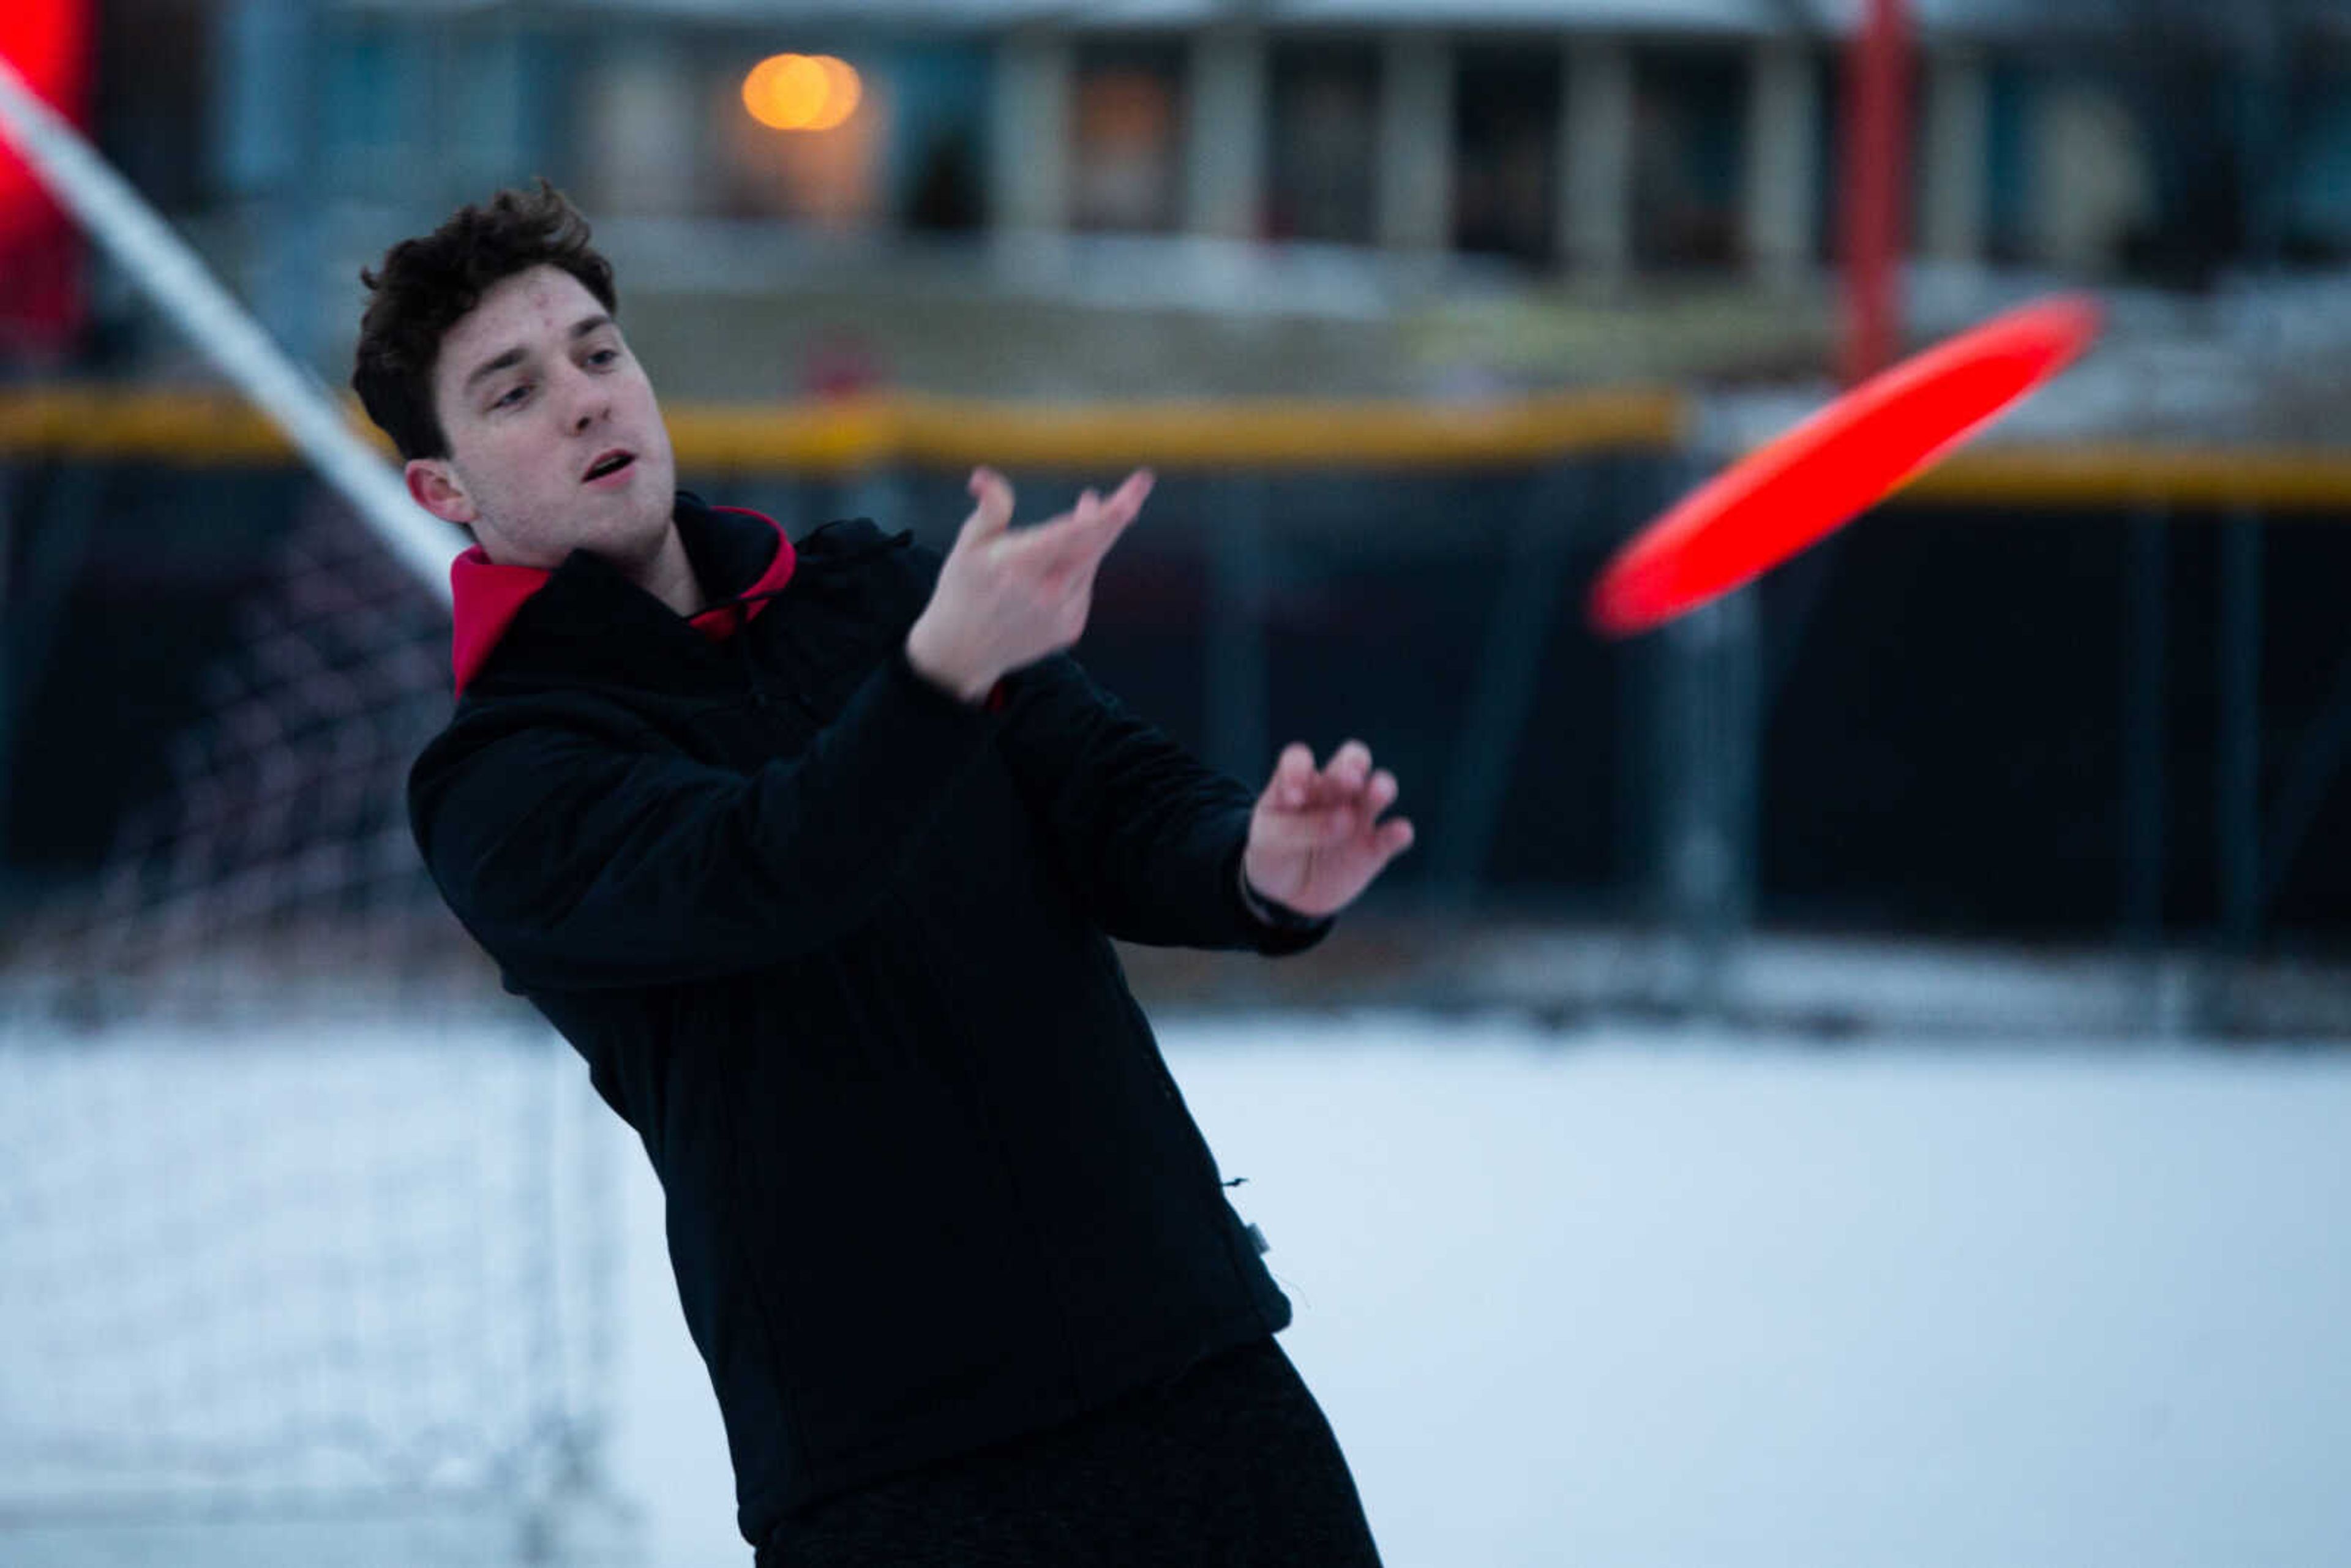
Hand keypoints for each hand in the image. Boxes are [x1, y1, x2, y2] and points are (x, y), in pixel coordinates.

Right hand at [906, 466, 1152, 702]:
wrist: (963, 651)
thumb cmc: (964, 588)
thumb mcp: (968, 545)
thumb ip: (990, 509)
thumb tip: (984, 477)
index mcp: (1019, 565)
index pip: (1076, 533)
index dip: (1109, 511)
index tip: (1137, 489)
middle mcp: (1045, 592)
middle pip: (1096, 545)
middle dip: (1118, 513)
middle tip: (1139, 486)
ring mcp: (1061, 615)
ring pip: (1092, 562)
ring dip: (1094, 534)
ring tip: (1086, 507)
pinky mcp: (1070, 628)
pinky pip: (1085, 585)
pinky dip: (1080, 565)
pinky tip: (1059, 563)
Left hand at [1241, 740, 1414, 919]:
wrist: (1285, 893)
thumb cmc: (1274, 853)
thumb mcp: (1271, 840)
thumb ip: (1301, 827)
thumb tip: (1347, 817)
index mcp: (1298, 782)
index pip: (1299, 760)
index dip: (1297, 769)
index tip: (1293, 798)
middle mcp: (1332, 792)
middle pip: (1351, 761)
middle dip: (1352, 764)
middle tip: (1349, 779)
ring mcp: (1357, 817)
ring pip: (1377, 789)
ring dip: (1381, 787)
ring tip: (1379, 793)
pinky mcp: (1374, 849)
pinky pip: (1391, 836)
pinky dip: (1398, 832)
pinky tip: (1399, 833)